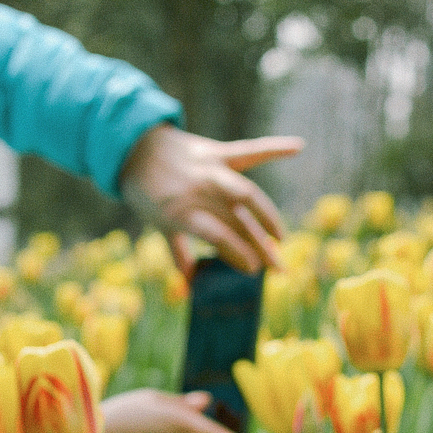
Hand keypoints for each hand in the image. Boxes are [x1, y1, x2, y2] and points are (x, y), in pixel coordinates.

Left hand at [120, 124, 302, 274]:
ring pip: (246, 193)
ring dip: (267, 215)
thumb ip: (178, 253)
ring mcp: (209, 169)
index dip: (238, 253)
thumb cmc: (147, 193)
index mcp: (181, 211)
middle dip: (259, 247)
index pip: (217, 235)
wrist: (134, 148)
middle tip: (279, 268)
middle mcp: (198, 190)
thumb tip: (190, 285)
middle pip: (237, 221)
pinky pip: (249, 150)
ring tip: (281, 237)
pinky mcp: (217, 152)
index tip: (253, 271)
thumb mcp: (159, 225)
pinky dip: (274, 147)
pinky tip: (298, 146)